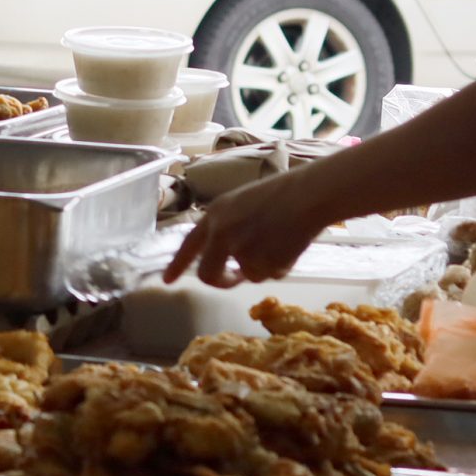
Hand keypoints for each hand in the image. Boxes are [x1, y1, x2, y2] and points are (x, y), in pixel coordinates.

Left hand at [165, 172, 332, 287]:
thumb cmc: (281, 194)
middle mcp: (222, 233)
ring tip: (280, 241)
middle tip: (233, 278)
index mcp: (215, 214)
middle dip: (221, 281)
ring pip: (248, 275)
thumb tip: (229, 261)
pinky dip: (280, 267)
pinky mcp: (263, 263)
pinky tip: (290, 245)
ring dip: (263, 266)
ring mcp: (242, 250)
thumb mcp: (242, 205)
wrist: (308, 195)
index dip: (177, 264)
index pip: (189, 244)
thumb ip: (228, 229)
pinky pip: (270, 275)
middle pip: (208, 274)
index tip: (166, 281)